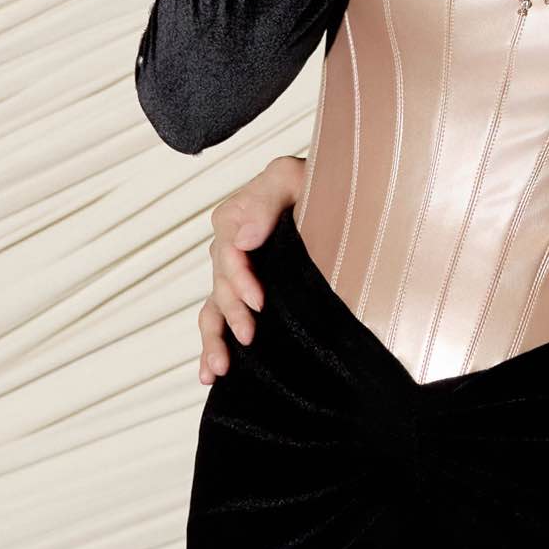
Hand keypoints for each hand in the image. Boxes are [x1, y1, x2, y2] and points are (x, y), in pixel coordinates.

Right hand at [196, 154, 304, 383]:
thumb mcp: (291, 176)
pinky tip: (211, 373)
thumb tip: (244, 239)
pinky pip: (218, 319)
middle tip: (250, 335)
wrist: (337, 194)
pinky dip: (211, 346)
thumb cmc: (314, 180)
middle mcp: (231, 248)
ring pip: (214, 309)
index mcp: (236, 217)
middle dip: (233, 313)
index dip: (240, 278)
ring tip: (221, 368)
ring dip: (214, 339)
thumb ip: (266, 200)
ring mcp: (236, 274)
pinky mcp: (245, 293)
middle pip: (221, 284)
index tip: (259, 300)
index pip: (228, 252)